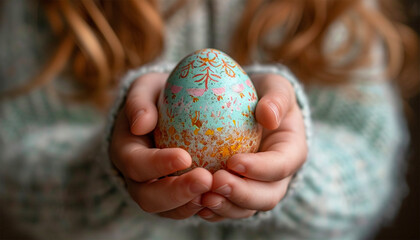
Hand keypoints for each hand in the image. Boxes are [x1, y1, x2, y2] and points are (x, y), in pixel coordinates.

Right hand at [109, 73, 211, 219]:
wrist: (167, 113)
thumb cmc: (158, 96)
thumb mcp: (146, 88)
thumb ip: (139, 100)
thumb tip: (141, 124)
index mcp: (126, 152)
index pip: (136, 164)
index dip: (157, 164)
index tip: (185, 157)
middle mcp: (136, 178)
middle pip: (148, 197)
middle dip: (177, 193)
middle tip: (206, 180)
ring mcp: (155, 191)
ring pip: (168, 210)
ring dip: (192, 204)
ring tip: (217, 192)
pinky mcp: (175, 198)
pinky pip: (186, 210)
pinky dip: (203, 207)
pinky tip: (223, 196)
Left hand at [197, 74, 307, 221]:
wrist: (251, 109)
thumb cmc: (264, 95)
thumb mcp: (275, 87)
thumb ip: (277, 98)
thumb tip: (268, 116)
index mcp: (291, 152)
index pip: (281, 166)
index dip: (260, 168)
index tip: (234, 161)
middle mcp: (277, 177)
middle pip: (266, 197)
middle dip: (242, 195)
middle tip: (215, 183)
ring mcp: (257, 188)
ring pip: (245, 209)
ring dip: (225, 207)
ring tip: (201, 197)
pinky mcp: (237, 194)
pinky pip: (227, 209)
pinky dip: (212, 210)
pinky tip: (193, 201)